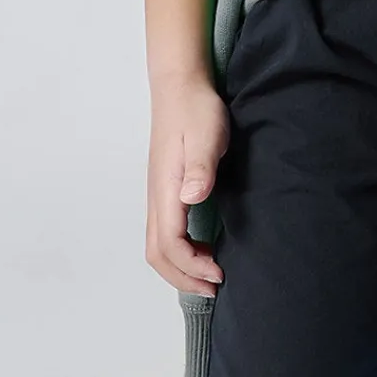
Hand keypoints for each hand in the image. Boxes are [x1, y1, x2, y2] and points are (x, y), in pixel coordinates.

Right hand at [146, 75, 230, 296]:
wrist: (181, 88)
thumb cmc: (196, 110)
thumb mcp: (205, 134)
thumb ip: (200, 167)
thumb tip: (192, 198)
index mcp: (165, 189)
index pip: (169, 243)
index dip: (191, 265)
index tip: (219, 273)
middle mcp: (156, 197)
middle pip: (157, 254)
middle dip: (183, 278)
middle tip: (215, 288)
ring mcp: (158, 196)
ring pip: (157, 247)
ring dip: (180, 268)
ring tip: (209, 277)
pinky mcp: (165, 192)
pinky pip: (164, 234)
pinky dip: (180, 253)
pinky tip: (203, 250)